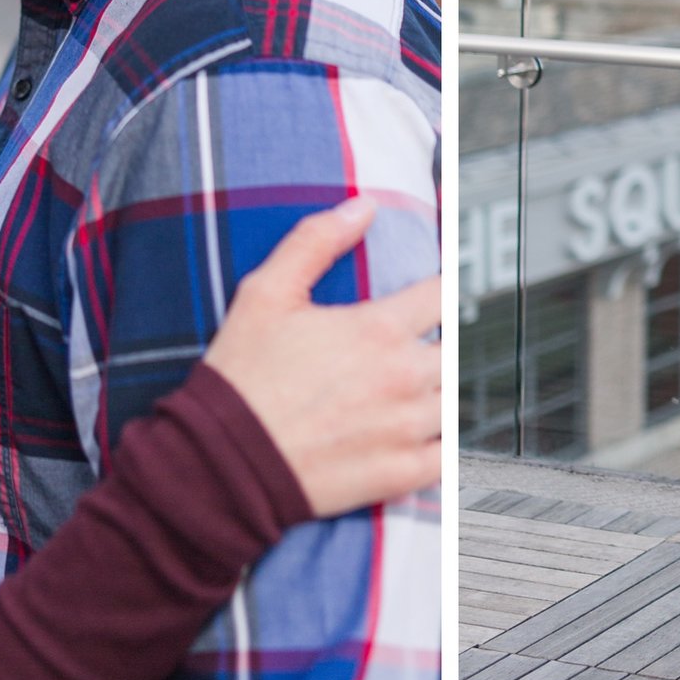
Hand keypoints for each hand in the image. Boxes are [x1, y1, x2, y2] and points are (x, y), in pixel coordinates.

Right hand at [204, 199, 441, 516]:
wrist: (222, 461)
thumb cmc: (241, 378)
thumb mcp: (265, 293)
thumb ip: (315, 241)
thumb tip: (362, 205)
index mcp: (377, 330)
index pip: (443, 293)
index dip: (445, 286)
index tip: (441, 290)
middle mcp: (402, 377)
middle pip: (456, 350)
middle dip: (444, 343)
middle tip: (427, 344)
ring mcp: (405, 429)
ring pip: (456, 402)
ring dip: (443, 392)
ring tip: (423, 389)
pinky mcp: (399, 474)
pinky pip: (446, 459)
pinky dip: (443, 446)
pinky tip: (427, 437)